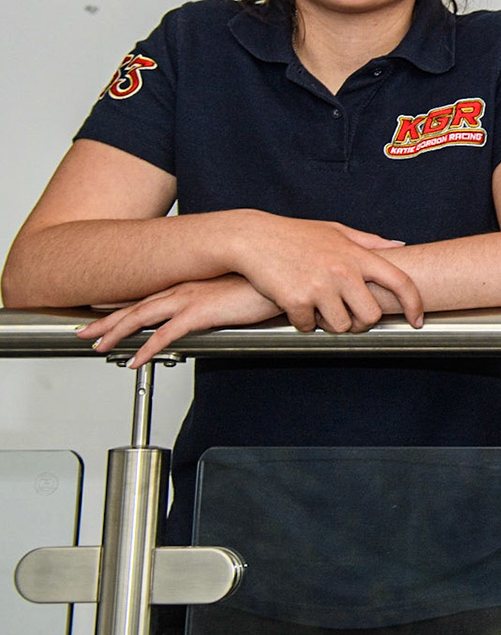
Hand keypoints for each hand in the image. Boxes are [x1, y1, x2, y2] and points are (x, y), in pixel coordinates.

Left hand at [79, 275, 280, 367]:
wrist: (281, 274)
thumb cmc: (265, 280)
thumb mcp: (237, 288)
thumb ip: (223, 297)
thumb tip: (221, 307)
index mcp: (192, 282)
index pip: (148, 293)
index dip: (122, 302)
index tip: (102, 309)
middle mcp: (184, 287)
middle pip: (135, 305)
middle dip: (106, 318)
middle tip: (85, 330)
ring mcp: (189, 299)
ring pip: (141, 317)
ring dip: (116, 332)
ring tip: (99, 346)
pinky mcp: (199, 313)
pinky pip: (164, 335)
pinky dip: (146, 348)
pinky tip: (135, 360)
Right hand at [228, 212, 423, 331]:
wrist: (252, 238)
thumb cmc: (295, 234)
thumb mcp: (336, 231)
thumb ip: (369, 241)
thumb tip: (399, 245)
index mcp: (358, 255)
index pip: (400, 282)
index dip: (414, 304)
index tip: (416, 320)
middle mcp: (343, 271)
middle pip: (371, 316)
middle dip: (362, 323)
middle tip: (349, 317)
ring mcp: (320, 287)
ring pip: (341, 326)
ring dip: (331, 324)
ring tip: (319, 307)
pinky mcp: (296, 301)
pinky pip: (309, 327)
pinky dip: (304, 323)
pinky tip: (296, 306)